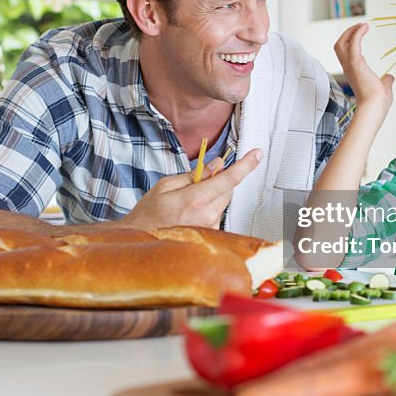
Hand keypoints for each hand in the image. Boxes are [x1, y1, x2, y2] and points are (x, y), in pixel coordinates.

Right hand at [119, 149, 262, 229]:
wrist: (139, 240)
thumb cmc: (148, 215)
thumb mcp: (165, 186)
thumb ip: (194, 174)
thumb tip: (216, 165)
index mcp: (195, 200)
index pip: (229, 179)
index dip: (245, 165)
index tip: (256, 155)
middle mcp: (207, 216)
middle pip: (228, 189)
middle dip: (219, 180)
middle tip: (198, 181)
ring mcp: (210, 228)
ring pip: (223, 201)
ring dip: (212, 194)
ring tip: (187, 201)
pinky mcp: (211, 235)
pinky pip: (217, 213)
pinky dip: (209, 207)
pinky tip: (190, 213)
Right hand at [334, 23, 394, 109]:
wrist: (374, 107)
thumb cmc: (377, 101)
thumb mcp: (383, 87)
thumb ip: (386, 80)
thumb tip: (389, 77)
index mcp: (353, 73)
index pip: (345, 53)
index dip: (350, 42)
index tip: (360, 33)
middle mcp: (348, 68)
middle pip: (339, 45)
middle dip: (347, 34)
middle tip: (359, 26)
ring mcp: (350, 65)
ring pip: (341, 43)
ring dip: (351, 31)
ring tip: (361, 25)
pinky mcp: (355, 62)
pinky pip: (353, 43)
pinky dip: (357, 33)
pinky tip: (365, 27)